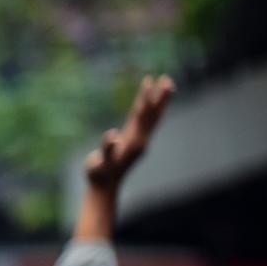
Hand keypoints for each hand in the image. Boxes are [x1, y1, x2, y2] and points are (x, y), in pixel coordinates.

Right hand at [83, 75, 173, 191]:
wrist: (105, 186)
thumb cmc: (99, 174)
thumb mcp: (99, 162)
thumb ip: (106, 149)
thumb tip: (112, 135)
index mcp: (134, 141)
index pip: (142, 114)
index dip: (145, 98)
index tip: (148, 81)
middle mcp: (141, 139)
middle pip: (153, 114)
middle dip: (160, 97)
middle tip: (167, 79)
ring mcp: (140, 140)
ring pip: (153, 117)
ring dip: (160, 102)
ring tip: (166, 85)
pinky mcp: (135, 141)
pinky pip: (147, 122)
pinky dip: (151, 110)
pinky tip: (151, 103)